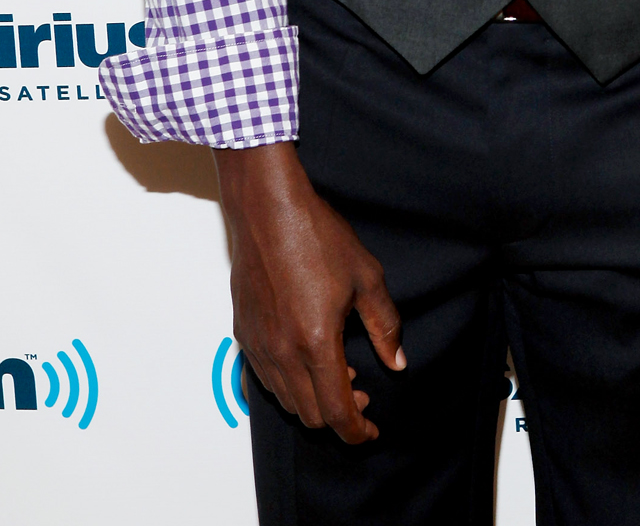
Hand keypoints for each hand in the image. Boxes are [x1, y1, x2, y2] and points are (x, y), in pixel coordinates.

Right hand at [213, 141, 404, 443]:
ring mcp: (258, 345)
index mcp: (315, 343)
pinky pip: (264, 378)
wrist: (267, 208)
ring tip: (337, 371)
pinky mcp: (243, 333)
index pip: (336, 413)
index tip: (371, 429)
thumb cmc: (315, 235)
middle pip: (309, 415)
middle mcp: (282, 353)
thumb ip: (384, 325)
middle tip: (361, 393)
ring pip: (285, 400)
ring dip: (313, 400)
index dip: (357, 431)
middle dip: (338, 416)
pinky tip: (305, 359)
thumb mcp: (366, 277)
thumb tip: (396, 361)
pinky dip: (288, 384)